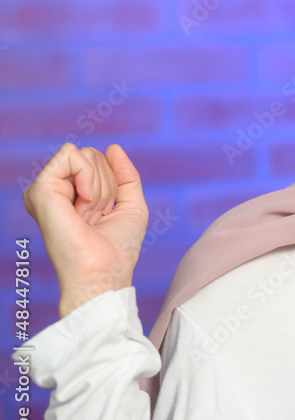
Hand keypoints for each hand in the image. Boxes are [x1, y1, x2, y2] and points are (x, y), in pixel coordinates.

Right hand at [23, 143, 148, 317]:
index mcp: (72, 194)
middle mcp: (55, 191)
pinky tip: (83, 204)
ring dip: (101, 187)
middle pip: (93, 155)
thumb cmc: (117, 248)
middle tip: (97, 217)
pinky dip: (88, 177)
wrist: (103, 272)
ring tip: (89, 216)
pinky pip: (72, 155)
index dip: (114, 185)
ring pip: (85, 155)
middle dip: (108, 185)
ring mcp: (45, 189)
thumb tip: (113, 147)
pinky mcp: (40, 188)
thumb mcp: (131, 204)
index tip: (106, 214)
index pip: (99, 161)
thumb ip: (125, 175)